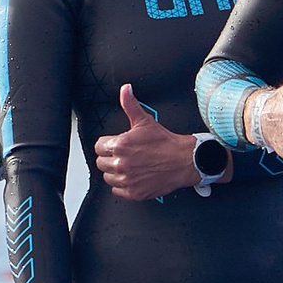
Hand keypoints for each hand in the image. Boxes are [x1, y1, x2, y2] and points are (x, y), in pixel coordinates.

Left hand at [92, 83, 203, 199]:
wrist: (184, 160)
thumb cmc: (166, 142)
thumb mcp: (145, 121)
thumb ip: (130, 105)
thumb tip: (125, 90)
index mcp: (120, 145)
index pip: (98, 147)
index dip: (107, 145)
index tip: (116, 146)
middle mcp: (121, 164)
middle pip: (101, 163)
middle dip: (111, 158)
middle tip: (125, 156)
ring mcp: (127, 180)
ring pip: (108, 177)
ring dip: (116, 173)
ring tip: (130, 166)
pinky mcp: (133, 192)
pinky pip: (117, 191)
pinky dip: (124, 186)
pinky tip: (133, 177)